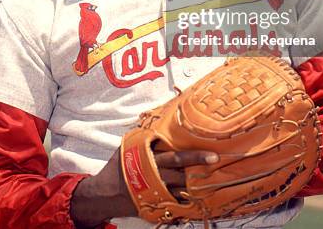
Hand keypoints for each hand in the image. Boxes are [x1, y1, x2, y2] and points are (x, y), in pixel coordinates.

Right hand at [70, 147, 217, 227]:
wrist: (106, 193)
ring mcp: (157, 191)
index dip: (193, 154)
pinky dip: (187, 198)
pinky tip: (198, 195)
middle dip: (199, 166)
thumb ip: (145, 137)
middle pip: (181, 171)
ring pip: (182, 187)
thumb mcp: (128, 145)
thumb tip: (160, 118)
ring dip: (196, 183)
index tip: (211, 152)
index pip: (175, 155)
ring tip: (212, 178)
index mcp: (149, 158)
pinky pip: (176, 202)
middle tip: (215, 161)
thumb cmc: (119, 165)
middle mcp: (155, 175)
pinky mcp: (157, 204)